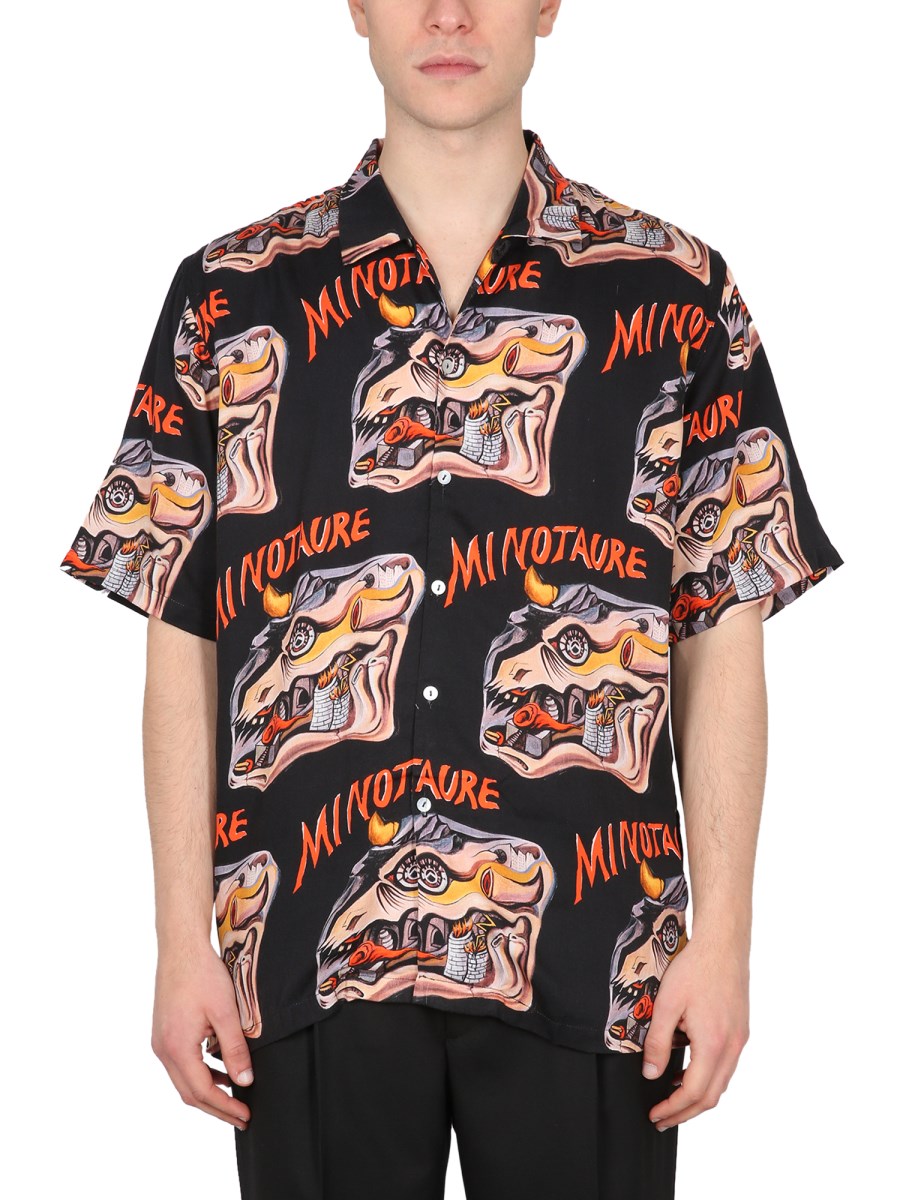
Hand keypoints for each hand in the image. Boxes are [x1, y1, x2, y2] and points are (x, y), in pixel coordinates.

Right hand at [151, 944, 253, 1130]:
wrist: (180, 948)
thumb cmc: (203, 974)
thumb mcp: (226, 1012)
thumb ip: (235, 1049)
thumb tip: (244, 1081)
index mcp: (177, 1047)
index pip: (202, 1091)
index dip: (225, 1107)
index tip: (245, 1116)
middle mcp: (163, 1049)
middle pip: (189, 1093)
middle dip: (216, 1108)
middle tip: (241, 1117)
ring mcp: (160, 1042)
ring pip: (183, 1080)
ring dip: (208, 1091)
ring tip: (234, 1097)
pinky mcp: (163, 1033)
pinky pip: (180, 1064)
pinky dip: (199, 1073)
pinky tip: (218, 1070)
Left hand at [641, 934, 749, 1129]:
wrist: (723, 943)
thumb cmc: (694, 968)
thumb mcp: (666, 1003)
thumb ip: (657, 1041)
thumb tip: (650, 1074)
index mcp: (713, 1043)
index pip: (694, 1092)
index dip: (674, 1108)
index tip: (656, 1114)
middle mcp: (732, 1046)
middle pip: (712, 1095)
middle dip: (685, 1111)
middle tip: (662, 1118)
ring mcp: (739, 1039)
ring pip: (722, 1082)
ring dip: (698, 1096)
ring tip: (672, 1098)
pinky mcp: (740, 1029)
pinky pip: (726, 1065)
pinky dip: (708, 1076)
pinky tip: (689, 1070)